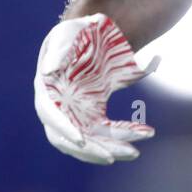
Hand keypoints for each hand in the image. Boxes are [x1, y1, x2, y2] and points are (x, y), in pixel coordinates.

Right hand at [34, 14, 159, 163]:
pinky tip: (143, 132)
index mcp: (47, 91)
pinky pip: (106, 134)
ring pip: (91, 141)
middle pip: (70, 138)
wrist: (91, 35)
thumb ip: (59, 51)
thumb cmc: (76, 34)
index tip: (81, 141)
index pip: (50, 115)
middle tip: (113, 157)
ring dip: (110, 149)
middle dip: (91, 150)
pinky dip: (123, 136)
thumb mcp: (68, 36)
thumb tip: (47, 71)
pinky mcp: (92, 117)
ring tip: (134, 152)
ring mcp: (75, 115)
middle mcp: (58, 109)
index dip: (63, 129)